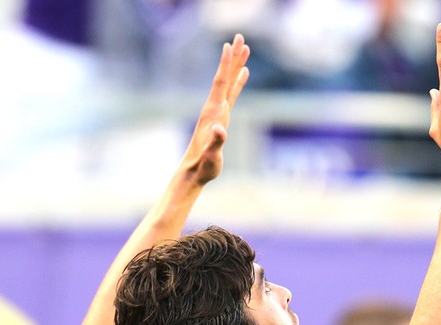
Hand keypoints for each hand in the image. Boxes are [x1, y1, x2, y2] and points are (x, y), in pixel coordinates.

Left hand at [181, 34, 249, 184]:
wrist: (194, 171)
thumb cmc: (203, 165)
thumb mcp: (211, 155)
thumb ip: (215, 142)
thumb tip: (220, 130)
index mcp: (213, 113)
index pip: (221, 83)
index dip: (226, 65)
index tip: (230, 44)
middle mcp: (214, 108)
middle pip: (225, 77)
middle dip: (233, 58)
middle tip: (241, 37)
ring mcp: (217, 112)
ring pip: (229, 84)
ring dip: (237, 66)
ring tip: (245, 49)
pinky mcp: (221, 118)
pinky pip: (231, 95)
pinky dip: (238, 83)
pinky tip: (243, 74)